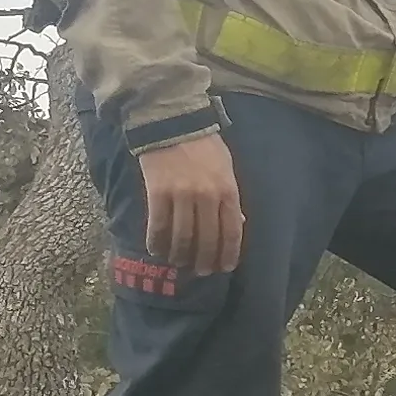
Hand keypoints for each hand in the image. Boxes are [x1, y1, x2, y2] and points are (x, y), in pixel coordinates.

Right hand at [137, 132, 245, 273]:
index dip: (228, 254)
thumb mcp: (226, 169)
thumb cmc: (203, 146)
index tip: (224, 268)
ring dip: (180, 256)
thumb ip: (230, 197)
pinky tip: (157, 251)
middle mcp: (207, 196)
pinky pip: (158, 226)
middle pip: (207, 240)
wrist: (173, 123)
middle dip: (205, 261)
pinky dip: (157, 243)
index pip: (232, 231)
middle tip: (201, 271)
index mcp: (228, 190)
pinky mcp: (157, 193)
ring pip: (182, 237)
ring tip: (179, 263)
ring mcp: (181, 195)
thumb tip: (237, 225)